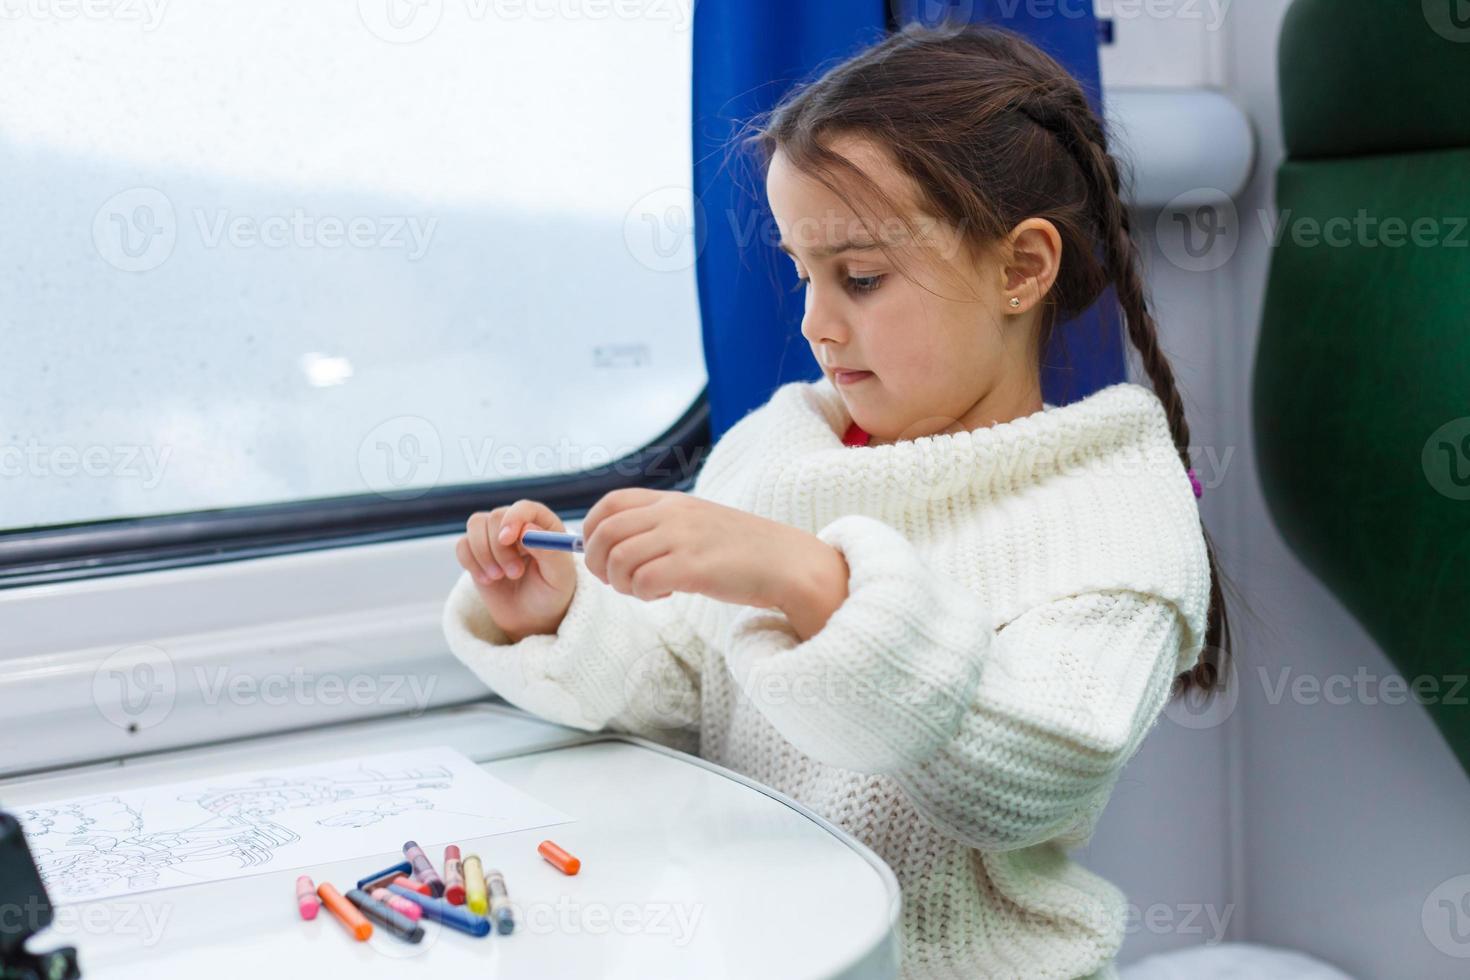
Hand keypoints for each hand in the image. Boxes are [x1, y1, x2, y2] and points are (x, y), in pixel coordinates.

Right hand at [455, 499, 576, 642]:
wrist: (532, 618)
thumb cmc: (551, 595)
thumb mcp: (558, 577)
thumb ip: (548, 552)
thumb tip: (527, 528)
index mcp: (544, 525)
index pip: (524, 507)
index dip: (514, 518)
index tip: (507, 539)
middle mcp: (518, 524)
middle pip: (496, 516)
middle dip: (500, 548)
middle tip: (514, 574)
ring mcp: (494, 536)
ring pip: (475, 525)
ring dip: (483, 554)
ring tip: (499, 577)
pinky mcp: (476, 551)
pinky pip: (462, 545)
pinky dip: (470, 563)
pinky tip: (487, 580)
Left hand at [581, 489, 848, 635]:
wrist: (788, 563)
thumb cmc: (742, 550)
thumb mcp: (698, 523)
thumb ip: (662, 527)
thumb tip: (615, 546)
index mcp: (671, 500)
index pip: (609, 504)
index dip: (590, 531)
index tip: (600, 555)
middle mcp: (673, 514)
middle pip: (604, 534)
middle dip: (598, 564)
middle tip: (618, 582)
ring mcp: (684, 539)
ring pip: (619, 560)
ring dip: (622, 584)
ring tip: (646, 591)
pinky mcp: (695, 568)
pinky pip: (643, 582)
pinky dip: (644, 595)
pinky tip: (665, 595)